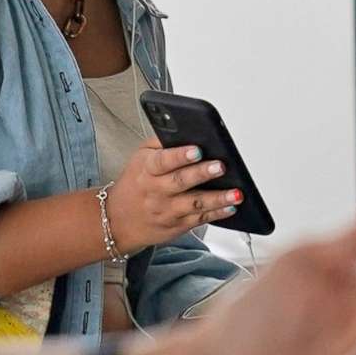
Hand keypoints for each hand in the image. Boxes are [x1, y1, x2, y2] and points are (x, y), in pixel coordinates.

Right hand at [107, 138, 242, 250]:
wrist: (119, 220)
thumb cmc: (136, 182)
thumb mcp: (141, 157)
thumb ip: (162, 142)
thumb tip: (187, 129)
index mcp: (147, 169)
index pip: (163, 161)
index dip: (179, 155)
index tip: (196, 149)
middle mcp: (156, 191)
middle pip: (180, 182)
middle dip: (202, 174)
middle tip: (221, 166)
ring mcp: (167, 210)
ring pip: (194, 204)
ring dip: (217, 199)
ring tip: (236, 193)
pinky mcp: (177, 226)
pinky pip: (200, 220)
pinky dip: (217, 214)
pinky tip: (231, 207)